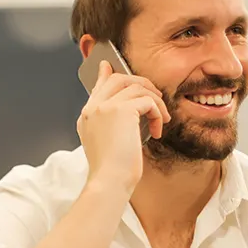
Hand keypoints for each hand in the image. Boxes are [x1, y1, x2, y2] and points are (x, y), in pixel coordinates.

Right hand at [77, 61, 170, 194]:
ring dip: (155, 101)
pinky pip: (147, 100)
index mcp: (87, 117)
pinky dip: (157, 112)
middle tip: (155, 96)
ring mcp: (105, 107)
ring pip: (136, 87)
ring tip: (161, 119)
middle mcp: (93, 108)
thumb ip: (113, 125)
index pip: (98, 87)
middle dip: (140, 83)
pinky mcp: (121, 110)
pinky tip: (158, 129)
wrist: (109, 181)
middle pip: (118, 79)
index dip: (106, 75)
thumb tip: (130, 113)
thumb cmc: (112, 171)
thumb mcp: (108, 144)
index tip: (108, 66)